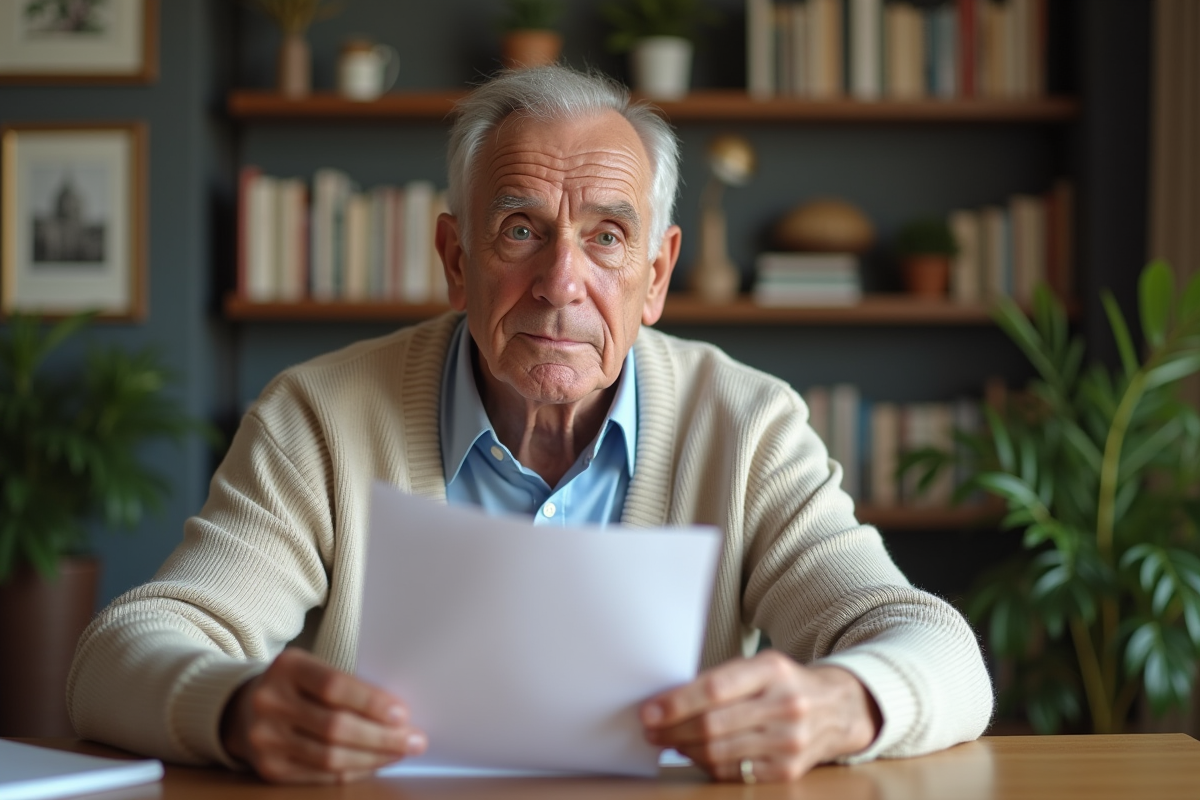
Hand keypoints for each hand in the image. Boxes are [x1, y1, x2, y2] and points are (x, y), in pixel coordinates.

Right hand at [220, 648, 426, 783]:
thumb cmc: (297, 685)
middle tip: (415, 740)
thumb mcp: (314, 670)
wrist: (243, 708)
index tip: (403, 713)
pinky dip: (354, 770)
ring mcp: (265, 739)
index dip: (371, 701)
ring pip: (330, 757)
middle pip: (334, 727)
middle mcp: (270, 702)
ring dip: (373, 757)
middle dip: (382, 737)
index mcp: (287, 667)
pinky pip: (321, 775)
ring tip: (401, 753)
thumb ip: (349, 686)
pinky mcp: (269, 769)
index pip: (334, 686)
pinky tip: (375, 763)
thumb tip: (399, 714)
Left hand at [640, 650, 880, 782]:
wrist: (837, 708)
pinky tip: (696, 754)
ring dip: (685, 749)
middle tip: (650, 730)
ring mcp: (790, 742)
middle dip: (672, 729)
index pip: (714, 689)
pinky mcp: (789, 770)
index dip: (676, 703)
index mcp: (772, 670)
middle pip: (713, 724)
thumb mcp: (759, 666)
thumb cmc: (784, 684)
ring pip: (719, 752)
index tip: (649, 711)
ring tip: (669, 740)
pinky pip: (734, 772)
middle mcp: (785, 705)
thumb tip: (667, 704)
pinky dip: (707, 764)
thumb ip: (719, 681)